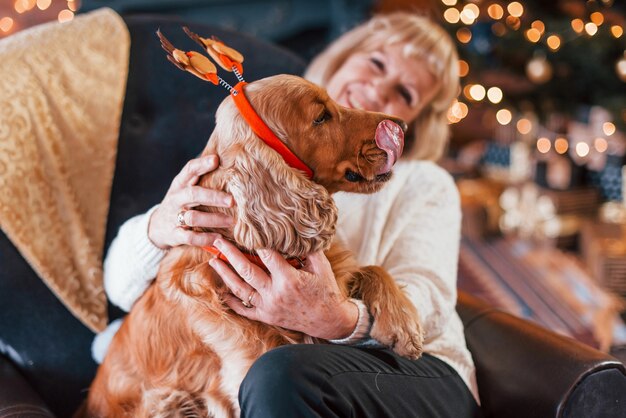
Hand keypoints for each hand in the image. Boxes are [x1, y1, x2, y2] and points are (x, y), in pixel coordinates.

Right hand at [148, 155, 233, 248]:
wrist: (156, 226)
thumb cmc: (180, 202)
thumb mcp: (186, 187)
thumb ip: (201, 177)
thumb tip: (226, 159)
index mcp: (180, 184)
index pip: (189, 170)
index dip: (201, 164)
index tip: (216, 160)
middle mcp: (176, 199)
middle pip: (193, 194)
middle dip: (213, 197)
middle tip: (232, 201)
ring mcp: (174, 217)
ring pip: (193, 217)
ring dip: (214, 219)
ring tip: (231, 221)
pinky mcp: (175, 235)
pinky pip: (190, 237)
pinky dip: (205, 238)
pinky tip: (219, 238)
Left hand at [209, 238, 358, 339]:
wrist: (330, 322)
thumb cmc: (327, 292)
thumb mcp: (322, 267)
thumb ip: (308, 249)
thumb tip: (297, 232)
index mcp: (289, 278)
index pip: (266, 255)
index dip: (255, 241)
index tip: (245, 228)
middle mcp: (275, 293)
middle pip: (246, 270)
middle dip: (230, 254)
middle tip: (218, 241)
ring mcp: (268, 306)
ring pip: (240, 289)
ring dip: (225, 274)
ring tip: (214, 260)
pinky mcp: (267, 317)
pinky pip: (244, 309)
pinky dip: (231, 301)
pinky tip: (222, 290)